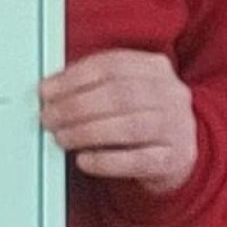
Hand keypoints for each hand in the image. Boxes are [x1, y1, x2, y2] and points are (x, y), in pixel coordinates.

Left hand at [41, 50, 196, 194]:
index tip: (47, 90)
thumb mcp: (128, 91)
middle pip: (119, 95)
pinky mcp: (174, 159)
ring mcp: (176, 127)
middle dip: (75, 107)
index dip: (74, 78)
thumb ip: (96, 85)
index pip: (111, 65)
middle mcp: (171, 94)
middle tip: (49, 118)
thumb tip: (52, 89)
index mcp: (156, 68)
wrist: (178, 153)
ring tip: (62, 138)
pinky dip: (105, 161)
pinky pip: (137, 161)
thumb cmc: (143, 119)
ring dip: (85, 133)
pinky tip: (84, 160)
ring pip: (128, 127)